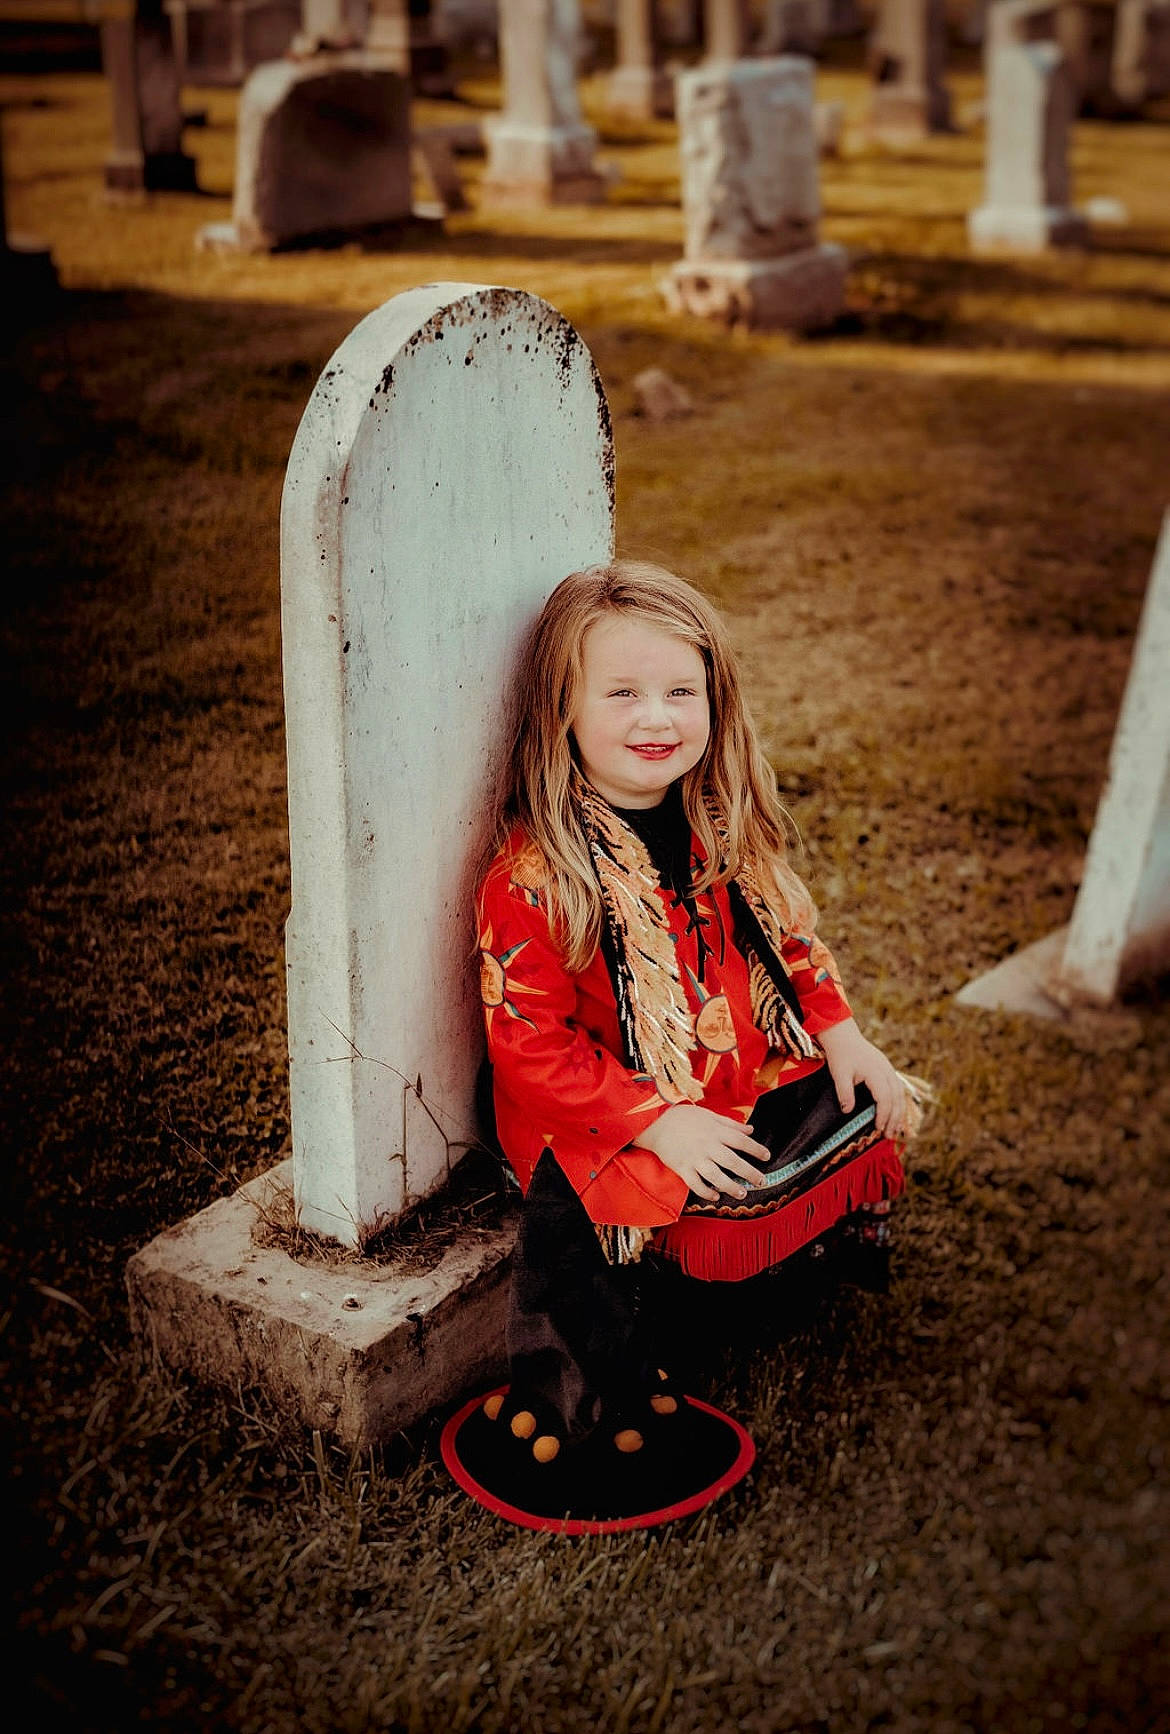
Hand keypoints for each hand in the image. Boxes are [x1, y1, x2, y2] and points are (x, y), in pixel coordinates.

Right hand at [634, 1105, 769, 1203]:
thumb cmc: (684, 1118)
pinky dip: (706, 1192)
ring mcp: (694, 1158)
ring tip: (742, 1193)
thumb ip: (731, 1124)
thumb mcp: (709, 1115)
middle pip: (732, 1161)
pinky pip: (696, 1184)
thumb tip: (751, 1130)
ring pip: (716, 1176)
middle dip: (749, 1172)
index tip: (766, 1156)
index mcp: (715, 1131)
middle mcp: (707, 1146)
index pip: (741, 1141)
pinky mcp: (682, 1168)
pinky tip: (716, 1195)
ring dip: (730, 1186)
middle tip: (761, 1181)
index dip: (755, 1149)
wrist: (655, 1123)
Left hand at [817, 1017, 906, 1139]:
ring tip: (894, 1130)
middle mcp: (886, 1070)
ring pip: (900, 1093)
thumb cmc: (840, 1054)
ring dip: (899, 1112)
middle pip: (897, 1098)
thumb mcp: (839, 1073)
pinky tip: (894, 1114)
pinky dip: (898, 1103)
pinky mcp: (887, 1069)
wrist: (843, 1035)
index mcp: (876, 1071)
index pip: (885, 1098)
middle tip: (889, 1135)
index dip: (883, 1114)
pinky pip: (897, 1088)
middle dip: (895, 1118)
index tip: (878, 1128)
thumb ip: (844, 1092)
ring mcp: (888, 1069)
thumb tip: (848, 1111)